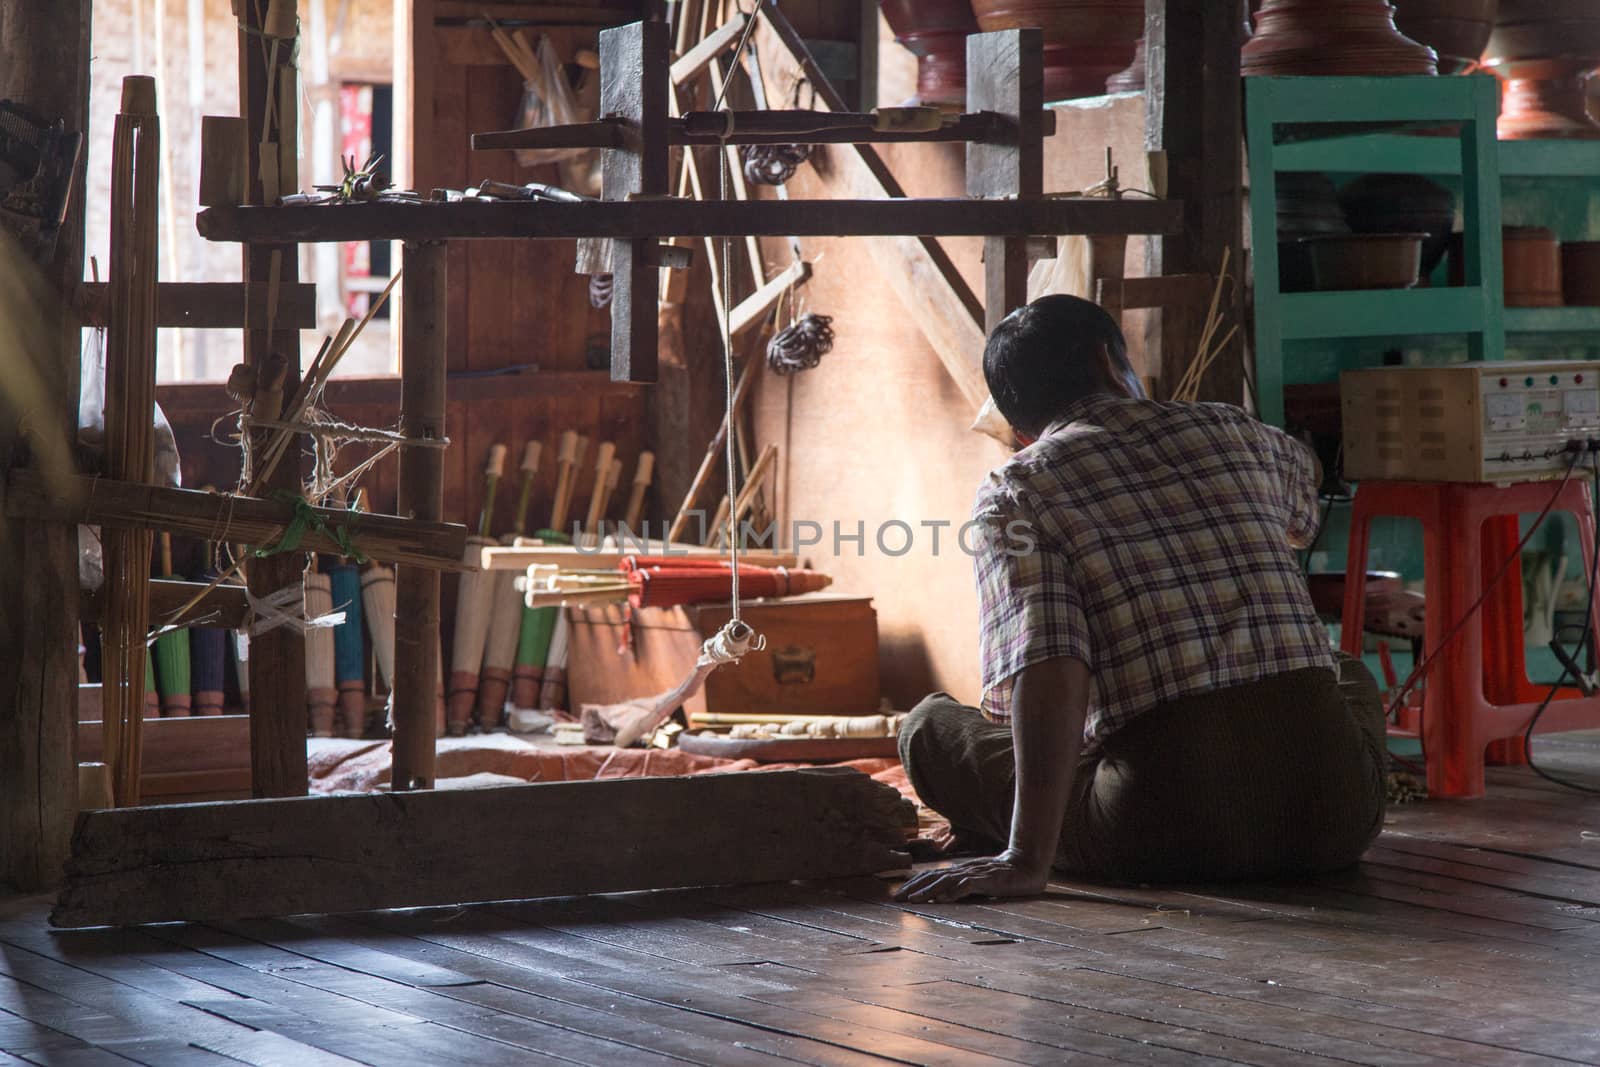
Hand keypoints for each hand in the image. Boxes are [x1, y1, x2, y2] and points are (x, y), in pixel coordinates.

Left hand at [893, 851, 1049, 903]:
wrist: (1024, 866)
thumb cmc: (1000, 876)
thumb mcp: (976, 881)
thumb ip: (960, 886)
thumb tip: (940, 896)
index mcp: (959, 870)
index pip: (931, 875)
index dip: (914, 883)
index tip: (899, 893)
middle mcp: (962, 870)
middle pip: (933, 877)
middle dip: (913, 887)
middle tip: (896, 898)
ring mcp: (973, 874)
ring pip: (946, 881)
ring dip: (928, 891)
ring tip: (914, 900)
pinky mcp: (985, 880)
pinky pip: (967, 886)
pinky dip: (954, 892)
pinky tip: (943, 899)